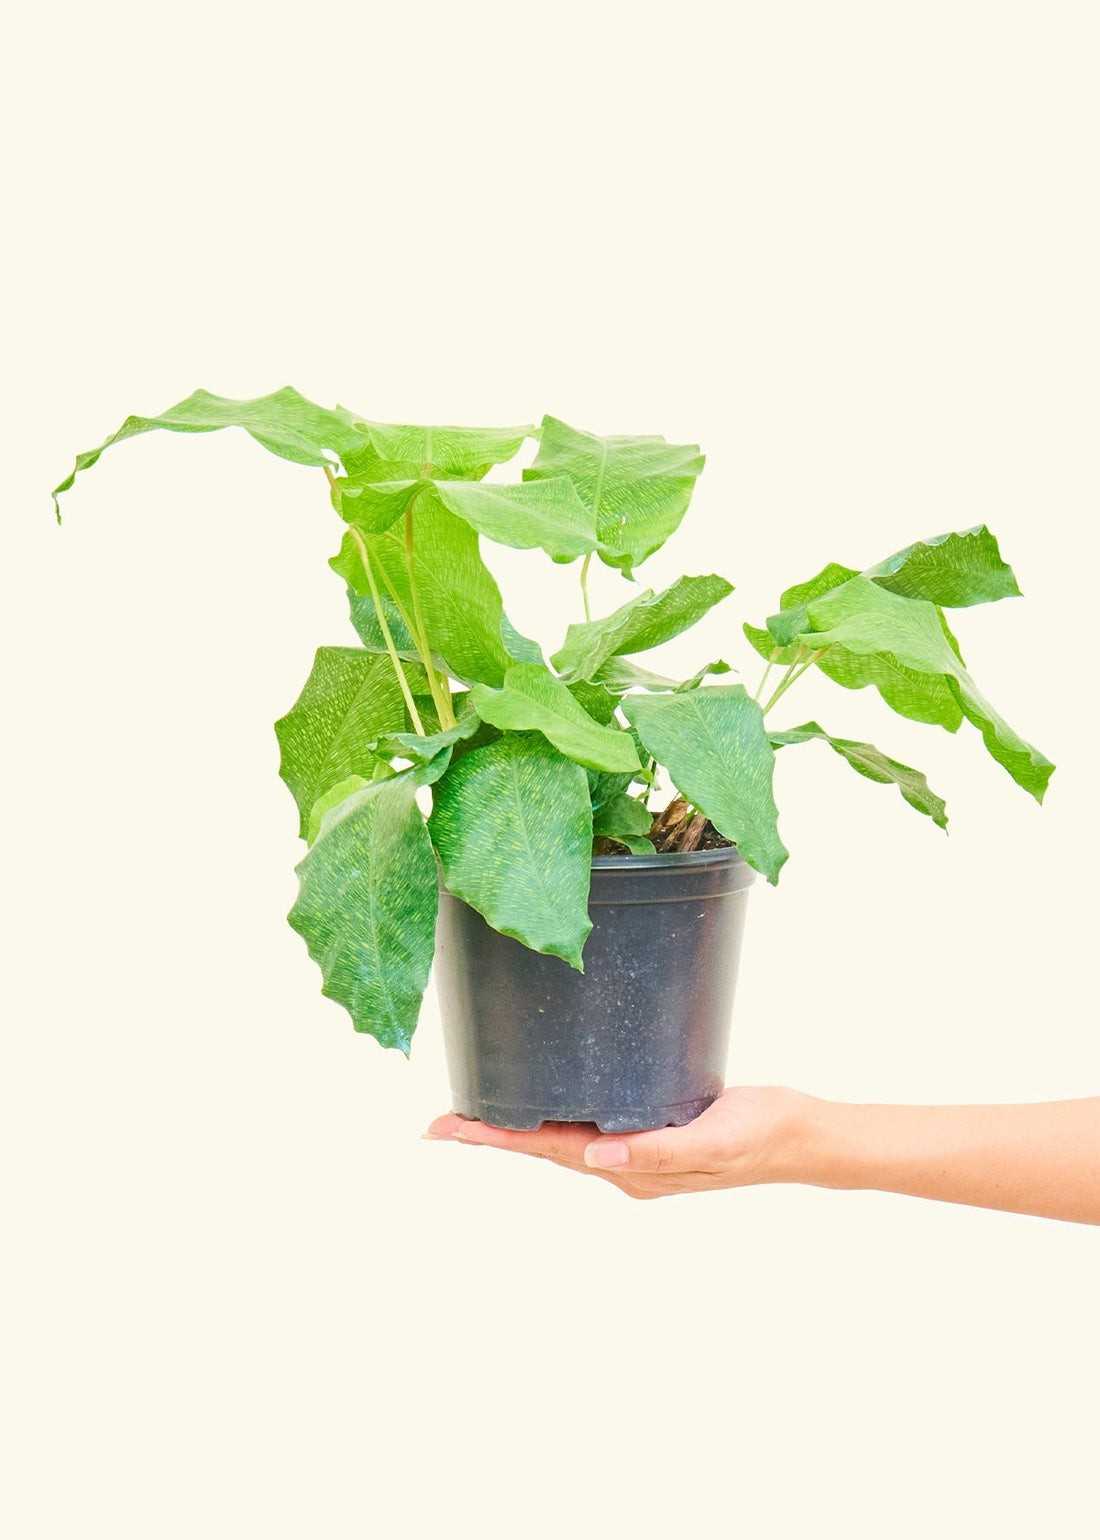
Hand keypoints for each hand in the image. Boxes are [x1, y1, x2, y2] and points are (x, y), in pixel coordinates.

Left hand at [425, 1086, 816, 1199]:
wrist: (804, 1136)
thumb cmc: (763, 1135)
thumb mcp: (714, 1140)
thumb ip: (657, 1150)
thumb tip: (593, 1155)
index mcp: (633, 1169)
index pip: (550, 1150)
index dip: (497, 1139)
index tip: (447, 1130)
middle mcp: (626, 1163)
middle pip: (545, 1146)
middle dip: (492, 1134)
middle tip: (439, 1122)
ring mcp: (638, 1150)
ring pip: (563, 1136)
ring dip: (520, 1126)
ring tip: (477, 1112)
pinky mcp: (653, 1127)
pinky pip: (592, 1121)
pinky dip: (558, 1112)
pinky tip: (548, 1097)